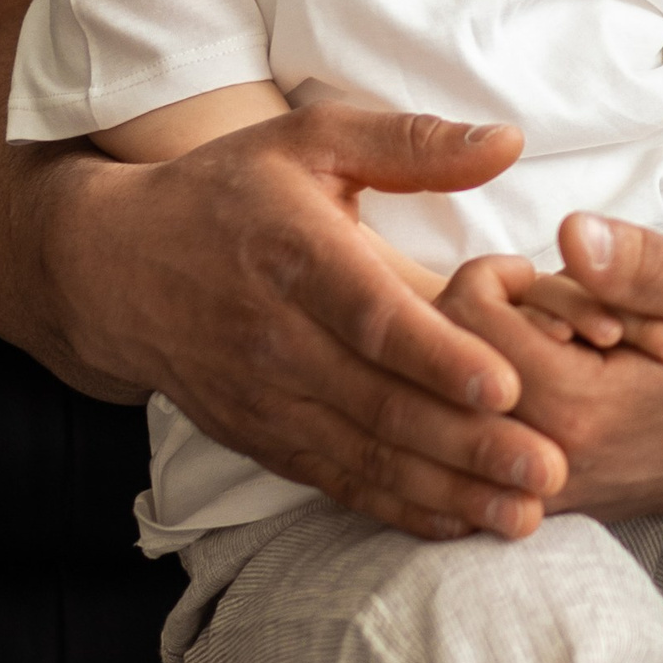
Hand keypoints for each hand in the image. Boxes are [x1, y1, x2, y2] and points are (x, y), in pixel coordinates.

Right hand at [46, 106, 571, 539]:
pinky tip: (458, 522)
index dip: (438, 356)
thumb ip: (411, 143)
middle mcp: (276, 337)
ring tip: (524, 513)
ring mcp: (265, 398)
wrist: (113, 269)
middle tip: (549, 467)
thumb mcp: (312, 140)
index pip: (372, 318)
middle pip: (380, 402)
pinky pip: (334, 482)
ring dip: (446, 490)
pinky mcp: (260, 437)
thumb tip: (509, 139)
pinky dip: (396, 508)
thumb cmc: (229, 192)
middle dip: (468, 444)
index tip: (505, 385)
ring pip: (364, 455)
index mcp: (297, 255)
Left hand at [438, 214, 662, 519]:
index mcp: (580, 408)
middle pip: (438, 365)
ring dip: (478, 363)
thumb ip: (646, 264)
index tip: (538, 273)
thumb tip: (573, 233)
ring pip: (441, 406)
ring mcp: (525, 494)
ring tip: (543, 351)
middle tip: (543, 312)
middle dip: (481, 319)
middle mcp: (537, 464)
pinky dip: (476, 406)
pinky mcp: (519, 505)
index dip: (495, 277)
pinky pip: (455, 446)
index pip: (465, 318)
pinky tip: (528, 385)